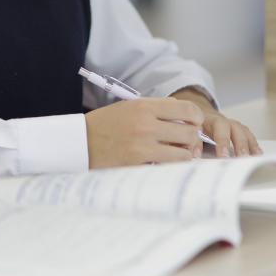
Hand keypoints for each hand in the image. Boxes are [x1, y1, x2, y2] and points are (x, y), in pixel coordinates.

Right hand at [84, 98, 204, 167]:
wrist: (80, 142)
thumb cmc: (105, 124)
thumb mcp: (129, 107)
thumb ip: (156, 108)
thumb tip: (185, 115)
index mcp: (143, 107)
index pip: (187, 109)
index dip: (196, 117)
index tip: (194, 122)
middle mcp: (146, 125)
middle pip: (189, 133)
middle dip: (190, 138)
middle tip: (184, 141)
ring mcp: (143, 148)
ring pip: (184, 154)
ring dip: (182, 155)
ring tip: (173, 153)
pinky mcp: (138, 166)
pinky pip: (168, 168)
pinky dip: (168, 166)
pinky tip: (160, 162)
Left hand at [169, 88, 262, 157]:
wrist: (195, 111)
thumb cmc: (187, 125)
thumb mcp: (178, 131)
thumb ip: (179, 142)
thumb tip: (180, 155)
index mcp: (198, 119)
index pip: (198, 127)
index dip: (196, 142)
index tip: (196, 155)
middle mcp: (215, 119)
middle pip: (222, 125)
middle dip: (224, 141)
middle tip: (225, 157)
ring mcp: (228, 123)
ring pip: (237, 128)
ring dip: (242, 143)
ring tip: (246, 158)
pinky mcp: (236, 128)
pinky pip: (246, 133)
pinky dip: (252, 143)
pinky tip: (258, 153)